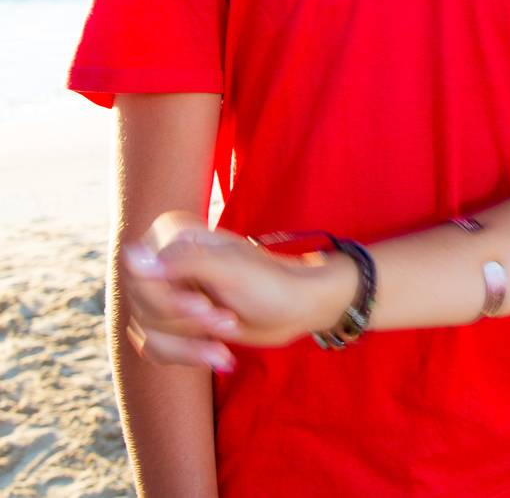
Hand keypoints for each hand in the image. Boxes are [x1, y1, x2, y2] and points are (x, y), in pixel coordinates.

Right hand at [122, 212, 355, 366]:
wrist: (297, 308)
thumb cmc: (270, 283)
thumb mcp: (230, 269)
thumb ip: (182, 260)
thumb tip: (131, 258)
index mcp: (174, 237)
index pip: (140, 279)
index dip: (168, 302)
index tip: (204, 307)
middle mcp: (163, 263)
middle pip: (143, 309)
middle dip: (188, 324)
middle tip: (227, 320)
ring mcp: (166, 293)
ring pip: (147, 332)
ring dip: (190, 343)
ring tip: (228, 333)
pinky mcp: (173, 322)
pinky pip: (155, 348)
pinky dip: (188, 355)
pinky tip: (218, 354)